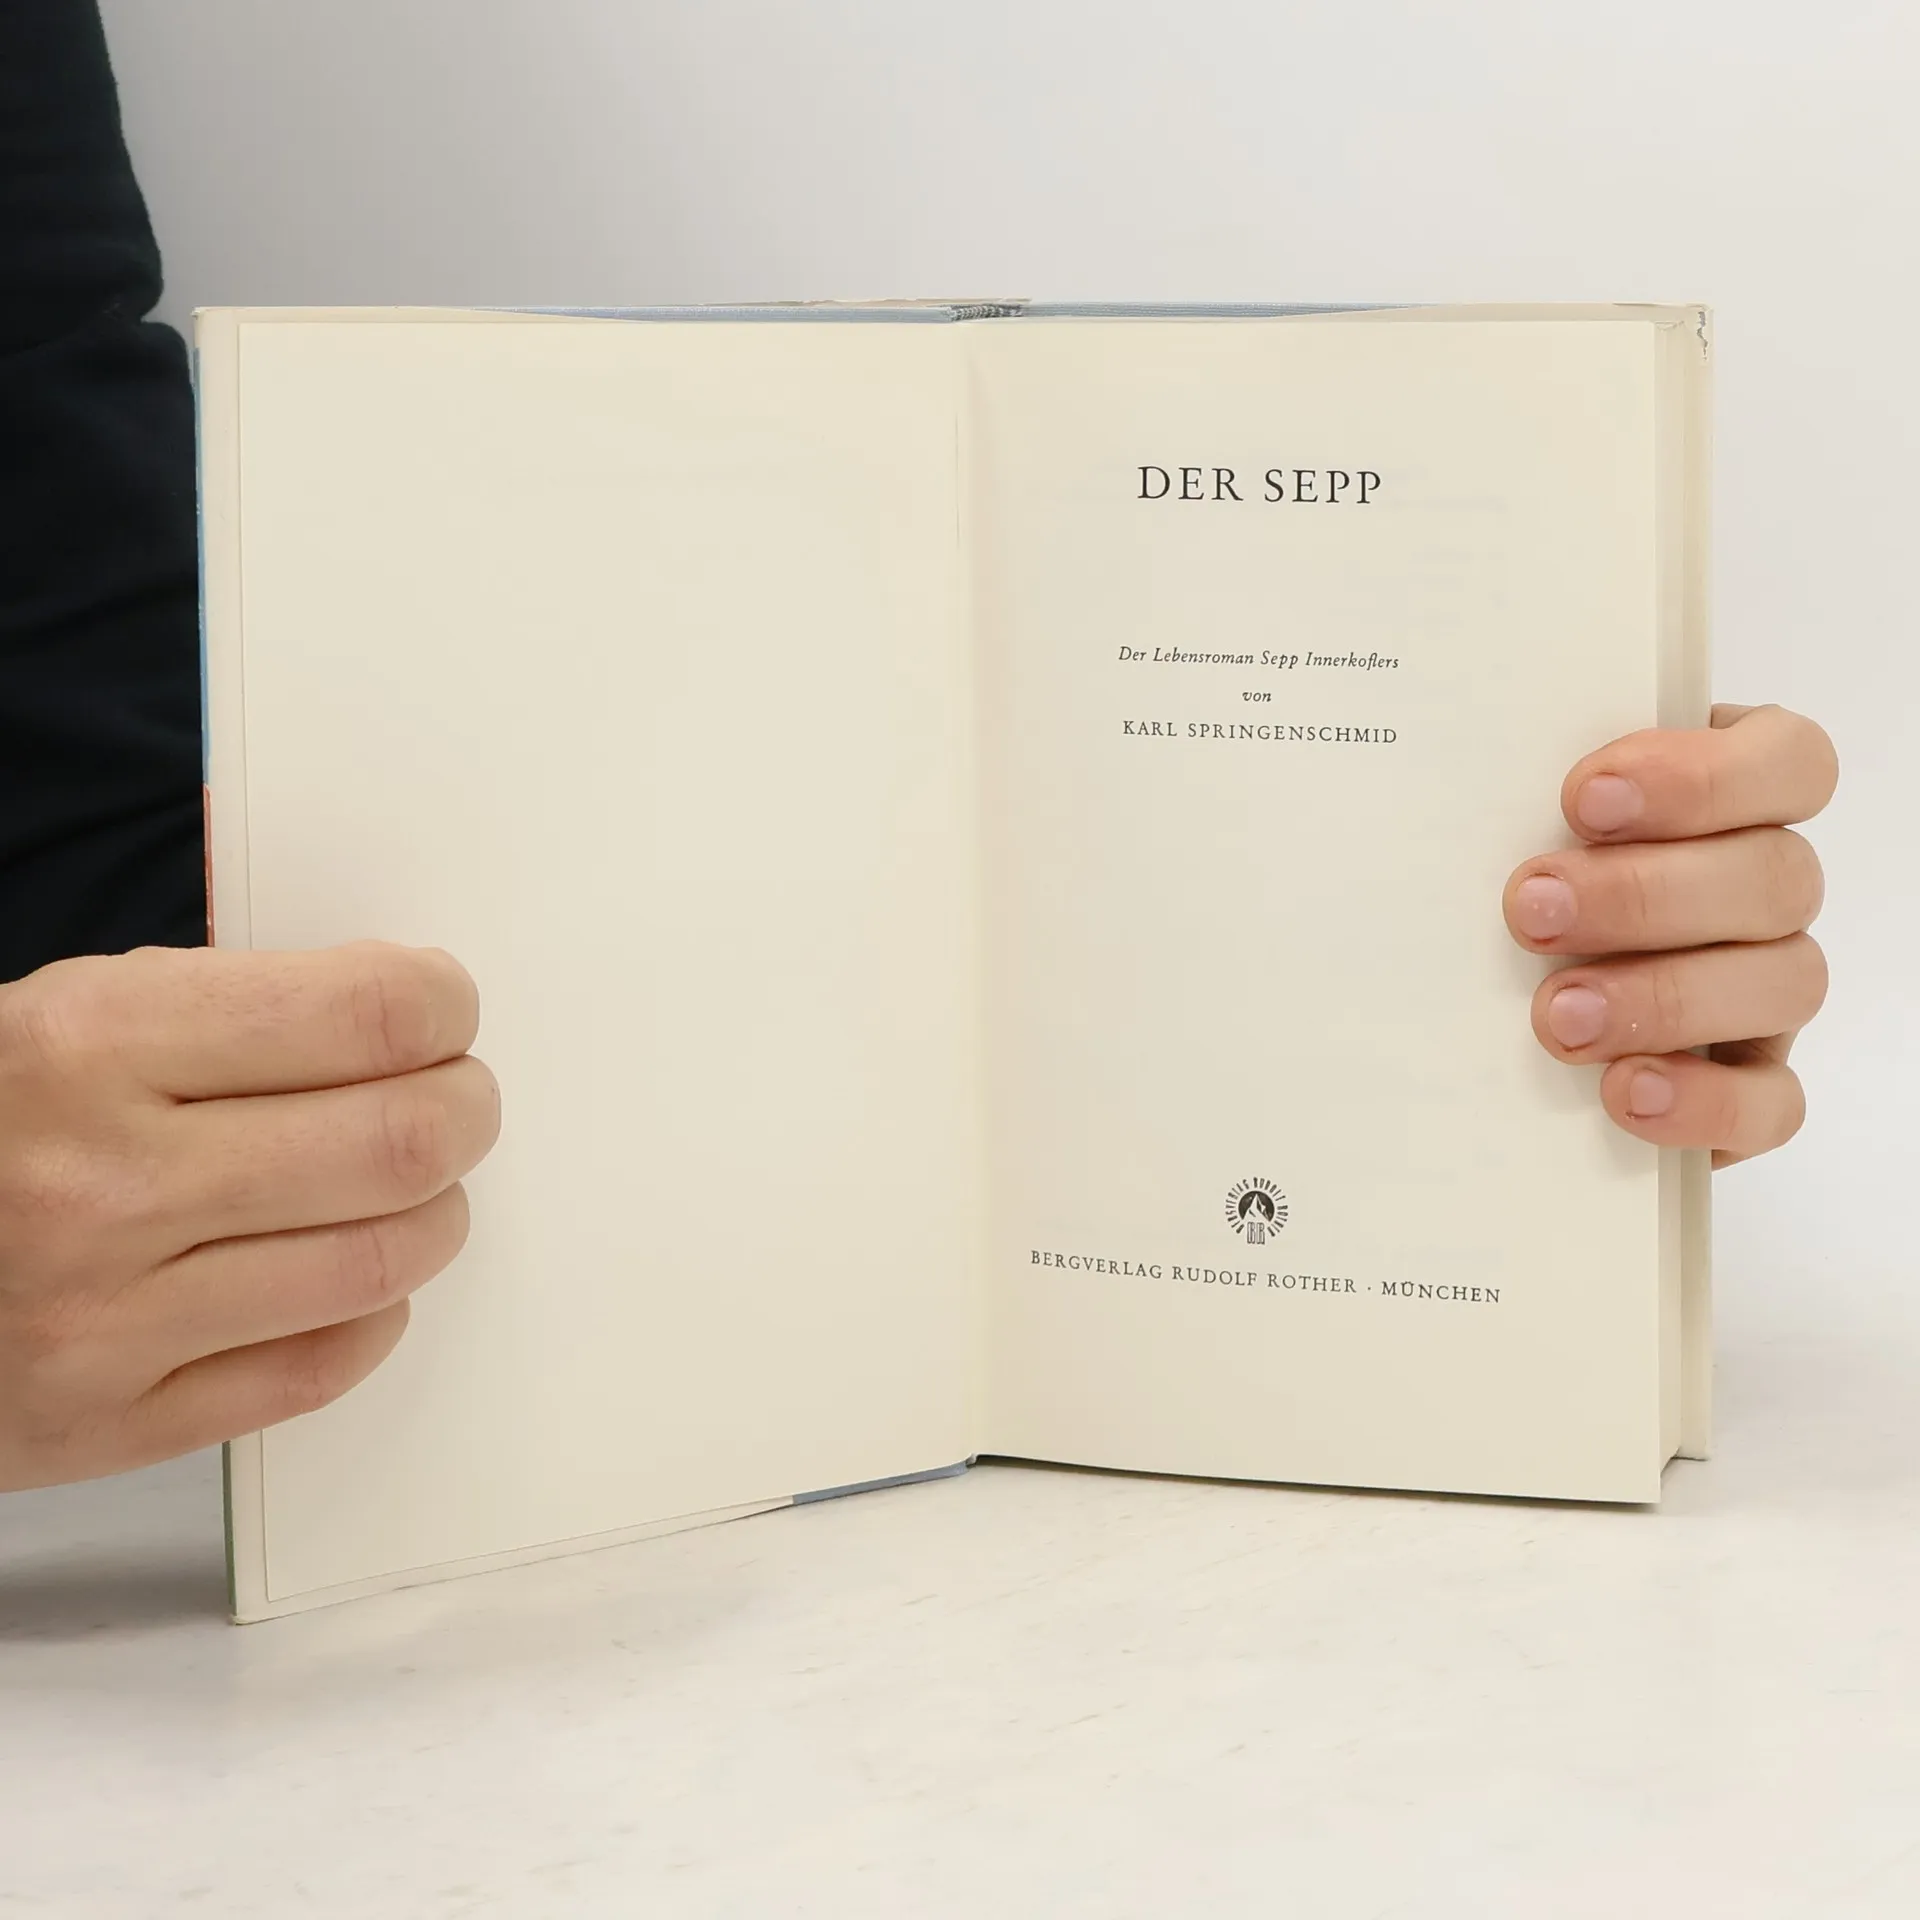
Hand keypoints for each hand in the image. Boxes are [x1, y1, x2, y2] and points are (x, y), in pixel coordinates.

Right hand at [0, 943, 498, 1490]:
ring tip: (413, 1187)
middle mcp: (101, 1187)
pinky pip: (315, 1371)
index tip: (445, 1009)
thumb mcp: (68, 1014)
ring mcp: (103, 1321)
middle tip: (459, 1100)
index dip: (440, 1006)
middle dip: (464, 1111)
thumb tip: (409, 1018)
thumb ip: (234, 1010)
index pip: (365, 1016)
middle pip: (399, 1144)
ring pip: (378, 1263)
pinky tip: (352, 1272)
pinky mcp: (108, 1424)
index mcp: (87, 1047)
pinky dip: (369, 1313)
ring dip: (433, 1214)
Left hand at [1504, 705, 1837, 1166]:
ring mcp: (1769, 987)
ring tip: (1557, 1018)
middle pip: (1777, 877)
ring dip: (1667, 997)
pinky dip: (1707, 1101)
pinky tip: (1626, 1091)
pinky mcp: (1752, 1083)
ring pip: (1786, 982)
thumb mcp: (1506, 820)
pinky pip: (1774, 1102)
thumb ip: (1518, 790)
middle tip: (1531, 913)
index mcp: (1731, 798)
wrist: (1471, 1008)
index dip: (1704, 777)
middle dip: (1644, 896)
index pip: (1788, 761)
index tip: (1582, 798)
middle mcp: (1766, 888)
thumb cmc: (1510, 878)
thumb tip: (1462, 771)